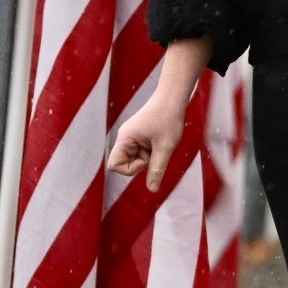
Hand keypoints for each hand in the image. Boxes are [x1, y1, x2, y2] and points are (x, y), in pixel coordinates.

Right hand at [106, 38, 209, 190]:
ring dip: (149, 156)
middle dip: (142, 162)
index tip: (147, 158)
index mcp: (124, 139)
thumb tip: (152, 190)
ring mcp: (130, 136)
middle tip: (156, 150)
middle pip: (124, 164)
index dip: (131, 169)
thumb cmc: (168, 118)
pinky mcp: (138, 135)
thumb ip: (157, 169)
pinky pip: (140, 151)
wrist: (172, 97)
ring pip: (134, 158)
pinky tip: (160, 140)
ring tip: (160, 142)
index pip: (114, 165)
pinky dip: (151, 150)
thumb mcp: (165, 147)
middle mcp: (124, 137)